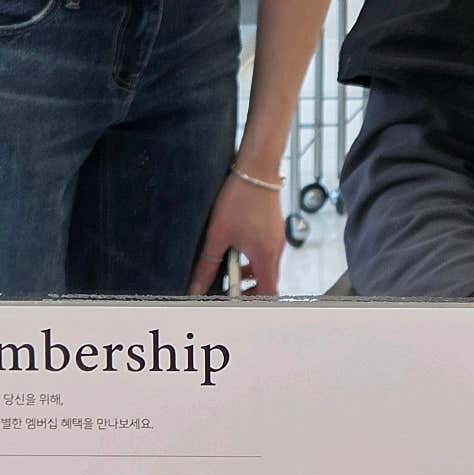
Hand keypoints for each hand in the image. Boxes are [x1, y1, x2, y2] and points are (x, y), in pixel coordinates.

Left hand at [187, 168, 285, 296]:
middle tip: (229, 290)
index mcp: (265, 256)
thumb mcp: (218, 235)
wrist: (257, 169)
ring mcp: (277, 238)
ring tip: (228, 268)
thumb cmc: (240, 199)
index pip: (269, 293)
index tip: (237, 305)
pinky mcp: (274, 229)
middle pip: (268, 282)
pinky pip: (266, 252)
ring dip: (249, 274)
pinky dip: (253, 259)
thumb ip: (207, 265)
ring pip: (266, 267)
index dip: (255, 304)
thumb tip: (196, 288)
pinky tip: (236, 248)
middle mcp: (276, 250)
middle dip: (249, 290)